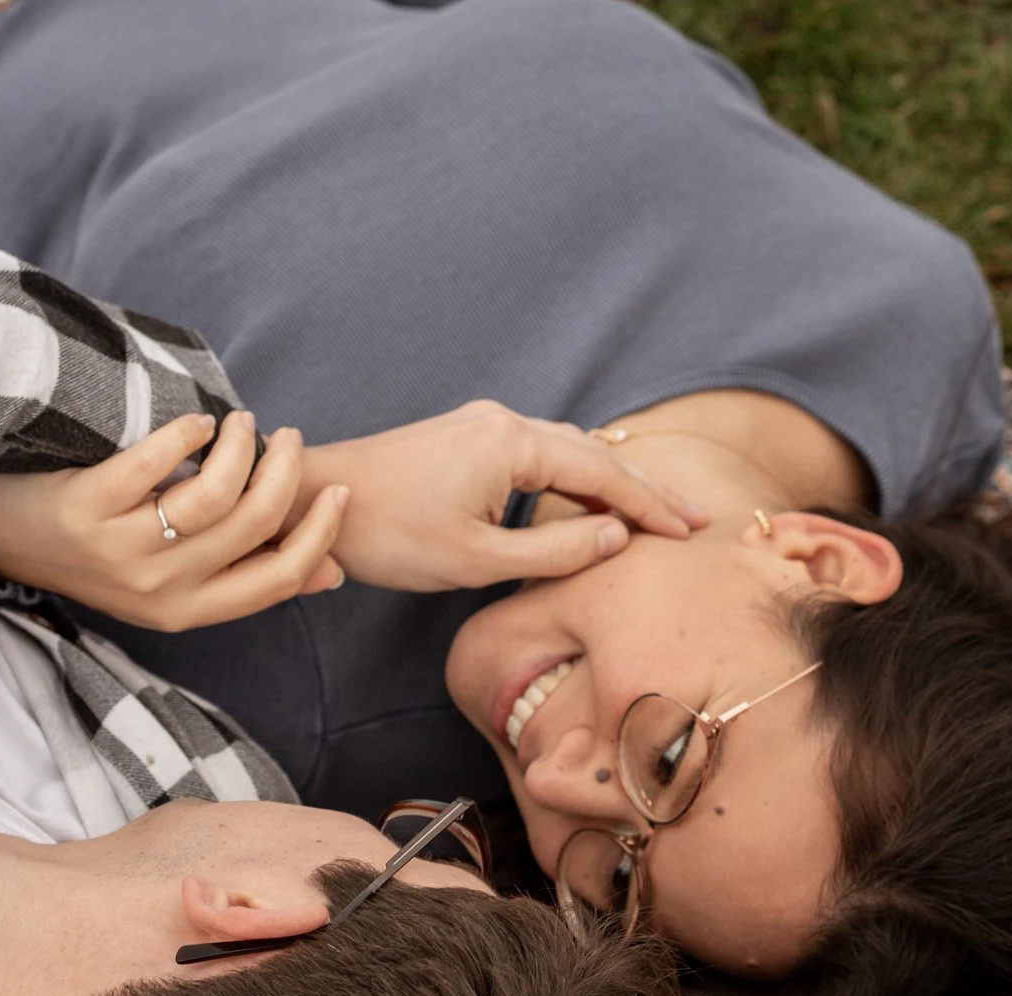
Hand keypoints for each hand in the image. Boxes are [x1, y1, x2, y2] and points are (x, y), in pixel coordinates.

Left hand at [0, 410, 348, 631]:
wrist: (4, 540)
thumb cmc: (101, 553)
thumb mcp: (175, 583)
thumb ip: (245, 576)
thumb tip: (332, 575)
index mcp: (187, 611)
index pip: (276, 580)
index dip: (319, 534)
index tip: (337, 491)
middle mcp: (158, 590)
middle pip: (254, 526)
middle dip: (284, 472)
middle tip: (285, 438)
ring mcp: (120, 551)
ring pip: (215, 495)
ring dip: (241, 448)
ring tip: (239, 424)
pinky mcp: (86, 509)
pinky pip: (156, 463)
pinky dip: (187, 433)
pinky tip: (195, 422)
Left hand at [297, 400, 708, 591]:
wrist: (318, 499)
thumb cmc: (389, 534)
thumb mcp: (477, 558)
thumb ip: (553, 550)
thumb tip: (617, 540)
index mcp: (512, 445)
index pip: (602, 475)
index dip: (650, 506)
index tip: (689, 532)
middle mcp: (505, 421)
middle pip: (594, 454)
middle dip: (644, 489)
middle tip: (694, 518)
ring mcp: (485, 424)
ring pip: (568, 451)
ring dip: (612, 483)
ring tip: (654, 513)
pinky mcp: (468, 437)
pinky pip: (541, 453)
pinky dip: (576, 478)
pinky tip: (589, 502)